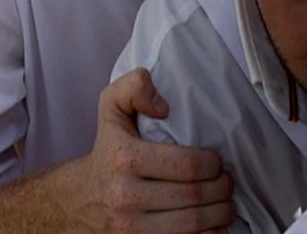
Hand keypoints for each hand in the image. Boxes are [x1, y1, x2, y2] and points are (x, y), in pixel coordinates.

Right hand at [74, 71, 235, 233]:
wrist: (78, 199)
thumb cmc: (107, 151)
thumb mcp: (110, 108)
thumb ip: (134, 88)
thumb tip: (163, 105)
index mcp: (124, 158)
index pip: (187, 165)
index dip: (213, 165)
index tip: (218, 162)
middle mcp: (126, 196)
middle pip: (194, 197)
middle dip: (222, 190)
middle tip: (228, 182)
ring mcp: (131, 228)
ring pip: (193, 226)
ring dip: (220, 215)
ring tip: (227, 204)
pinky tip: (213, 225)